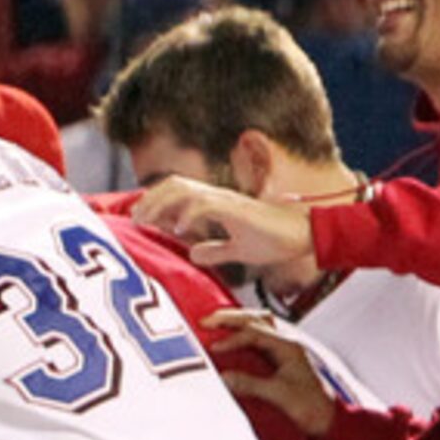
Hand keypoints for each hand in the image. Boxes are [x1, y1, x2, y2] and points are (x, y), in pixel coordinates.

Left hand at [130, 176, 318, 274]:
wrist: (305, 236)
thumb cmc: (276, 240)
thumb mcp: (238, 249)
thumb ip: (216, 250)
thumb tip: (194, 254)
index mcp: (217, 203)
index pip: (179, 191)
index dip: (155, 201)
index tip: (138, 218)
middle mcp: (219, 197)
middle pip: (176, 184)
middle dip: (150, 199)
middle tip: (134, 218)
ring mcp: (229, 202)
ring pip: (186, 190)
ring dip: (161, 204)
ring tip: (145, 220)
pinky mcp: (238, 211)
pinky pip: (207, 206)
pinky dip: (188, 215)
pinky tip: (177, 229)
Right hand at [202, 307, 338, 438]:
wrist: (329, 421)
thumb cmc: (311, 408)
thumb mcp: (279, 396)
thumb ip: (250, 384)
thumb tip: (224, 377)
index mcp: (289, 348)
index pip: (255, 333)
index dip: (232, 339)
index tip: (213, 348)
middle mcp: (287, 345)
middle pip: (257, 319)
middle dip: (230, 318)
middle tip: (206, 322)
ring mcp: (284, 351)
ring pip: (260, 324)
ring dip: (238, 321)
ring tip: (216, 323)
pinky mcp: (280, 361)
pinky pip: (259, 338)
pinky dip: (243, 333)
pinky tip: (232, 338)